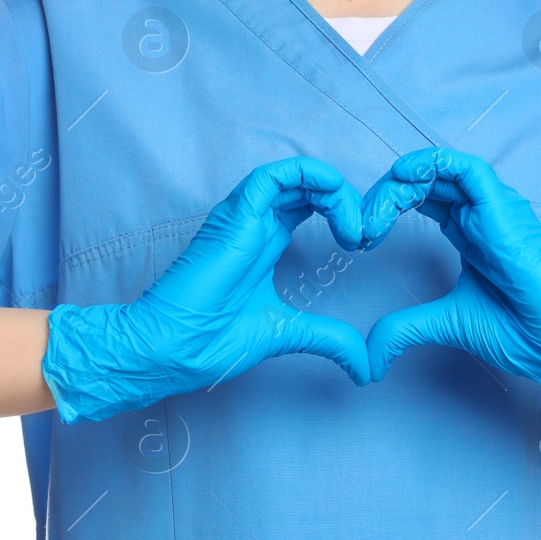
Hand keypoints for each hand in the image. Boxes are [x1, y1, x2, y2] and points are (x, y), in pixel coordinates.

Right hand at [42, 157, 369, 422]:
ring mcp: (243, 217)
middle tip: (366, 234)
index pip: (309, 203)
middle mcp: (255, 223)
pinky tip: (335, 205)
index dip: (343, 212)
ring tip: (354, 226)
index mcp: (264, 243)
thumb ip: (328, 339)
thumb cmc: (211, 341)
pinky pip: (274, 176)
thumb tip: (365, 364)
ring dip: (334, 189)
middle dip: (346, 200)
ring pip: (295, 174)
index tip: (364, 244)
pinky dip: (310, 176)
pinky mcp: (236, 216)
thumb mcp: (287, 334)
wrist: (174, 350)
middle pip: (308, 186)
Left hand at [360, 149, 540, 428]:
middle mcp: (480, 214)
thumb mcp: (444, 324)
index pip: (420, 198)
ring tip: (375, 215)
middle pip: (424, 180)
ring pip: (439, 168)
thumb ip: (404, 330)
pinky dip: (430, 165)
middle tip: (361, 228)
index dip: (384, 208)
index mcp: (469, 233)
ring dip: (399, 182)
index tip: (361, 240)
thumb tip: (368, 358)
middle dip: (383, 194)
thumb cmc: (519, 333)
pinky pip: (465, 167)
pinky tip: (403, 184)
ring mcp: (493, 208)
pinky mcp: (503, 209)